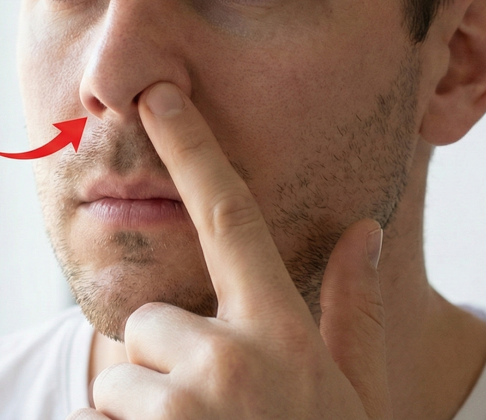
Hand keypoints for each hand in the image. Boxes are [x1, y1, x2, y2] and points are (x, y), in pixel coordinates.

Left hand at [71, 82, 389, 419]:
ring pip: (121, 377)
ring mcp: (179, 408)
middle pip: (152, 320)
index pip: (229, 220)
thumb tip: (364, 232)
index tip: (158, 98)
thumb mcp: (357, 394)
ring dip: (144, 412)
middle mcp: (228, 361)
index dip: (192, 151)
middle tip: (213, 415)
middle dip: (167, 363)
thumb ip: (354, 313)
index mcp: (281, 336)